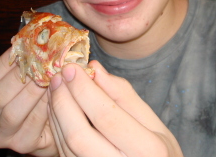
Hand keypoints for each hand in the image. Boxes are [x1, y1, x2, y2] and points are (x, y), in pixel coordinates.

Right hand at [0, 48, 57, 155]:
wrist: (55, 128)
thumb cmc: (41, 99)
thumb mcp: (31, 79)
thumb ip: (29, 64)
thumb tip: (39, 37)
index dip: (9, 61)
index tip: (30, 47)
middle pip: (0, 94)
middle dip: (24, 77)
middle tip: (45, 63)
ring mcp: (0, 135)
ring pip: (13, 111)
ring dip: (34, 92)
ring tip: (52, 77)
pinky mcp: (19, 145)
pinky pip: (31, 125)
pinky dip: (44, 107)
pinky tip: (56, 95)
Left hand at [47, 61, 182, 156]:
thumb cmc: (160, 155)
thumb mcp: (154, 124)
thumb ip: (124, 96)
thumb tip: (95, 69)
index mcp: (146, 150)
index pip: (106, 116)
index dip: (84, 90)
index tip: (72, 67)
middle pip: (79, 134)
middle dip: (63, 101)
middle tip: (58, 76)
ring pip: (67, 146)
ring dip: (56, 113)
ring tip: (55, 88)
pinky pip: (65, 153)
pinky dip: (57, 128)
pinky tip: (57, 108)